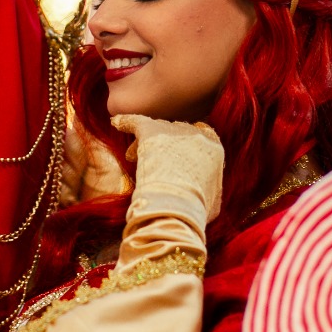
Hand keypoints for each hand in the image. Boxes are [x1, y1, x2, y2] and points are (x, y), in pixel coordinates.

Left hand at [112, 113, 223, 229]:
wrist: (177, 205)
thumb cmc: (195, 210)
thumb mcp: (212, 204)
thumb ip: (210, 192)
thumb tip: (206, 198)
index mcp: (214, 150)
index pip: (203, 137)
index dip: (189, 146)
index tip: (178, 157)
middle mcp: (196, 135)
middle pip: (178, 132)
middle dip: (166, 145)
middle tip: (153, 161)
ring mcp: (173, 131)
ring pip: (158, 129)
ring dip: (146, 143)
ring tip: (131, 157)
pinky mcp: (151, 130)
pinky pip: (135, 122)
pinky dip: (126, 122)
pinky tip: (117, 123)